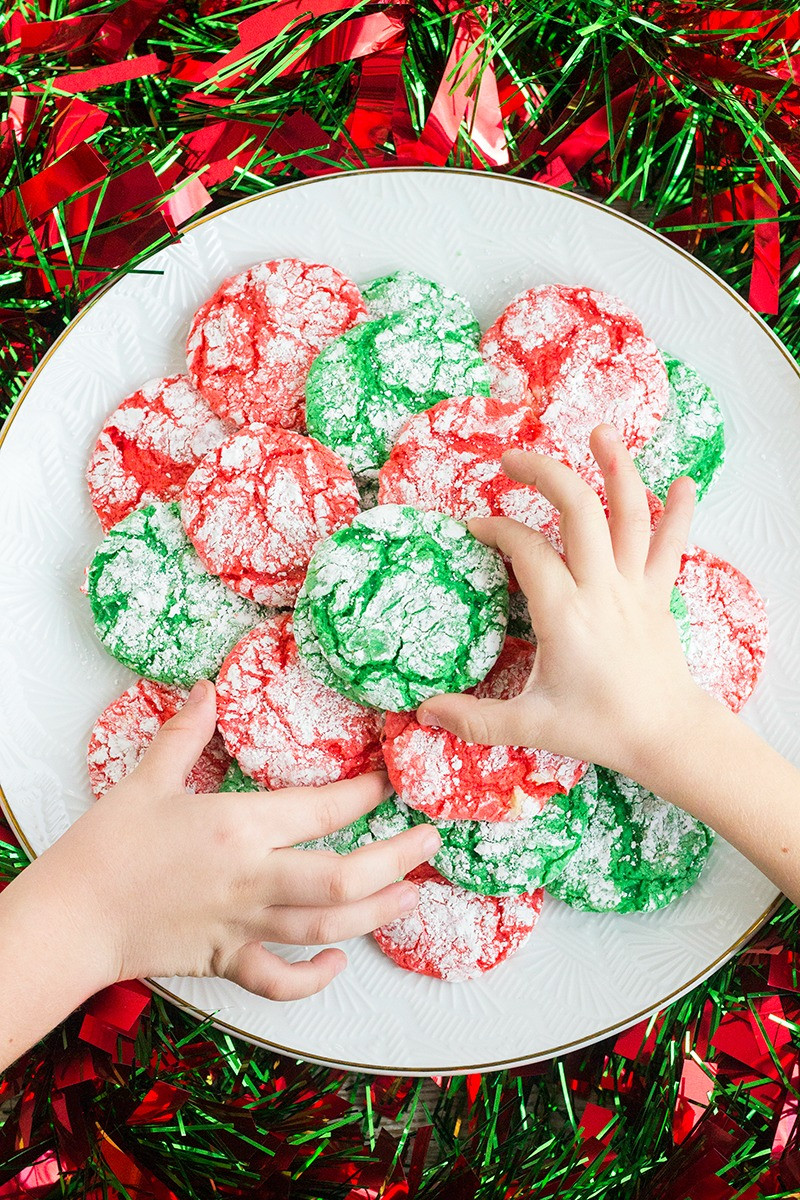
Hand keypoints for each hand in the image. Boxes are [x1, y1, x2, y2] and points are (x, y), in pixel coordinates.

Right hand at [32, 681, 440, 1002]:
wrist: (70, 918)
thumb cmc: (106, 848)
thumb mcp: (145, 780)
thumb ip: (185, 732)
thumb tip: (206, 687)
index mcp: (239, 828)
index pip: (323, 810)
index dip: (365, 793)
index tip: (390, 781)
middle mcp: (253, 880)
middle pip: (343, 878)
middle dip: (397, 860)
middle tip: (430, 842)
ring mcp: (243, 926)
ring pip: (326, 928)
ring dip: (377, 913)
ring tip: (412, 895)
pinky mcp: (226, 960)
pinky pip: (281, 980)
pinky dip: (315, 977)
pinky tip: (338, 960)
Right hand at [417, 424, 713, 783]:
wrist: (668, 736)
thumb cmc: (600, 729)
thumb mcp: (531, 726)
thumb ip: (475, 720)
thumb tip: (424, 712)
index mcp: (565, 614)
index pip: (525, 550)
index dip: (496, 530)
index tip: (474, 528)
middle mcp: (602, 589)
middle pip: (579, 510)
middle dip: (544, 473)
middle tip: (513, 459)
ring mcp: (635, 588)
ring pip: (630, 514)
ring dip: (616, 469)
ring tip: (600, 433)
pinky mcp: (658, 595)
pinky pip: (671, 546)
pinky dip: (680, 512)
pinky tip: (685, 481)